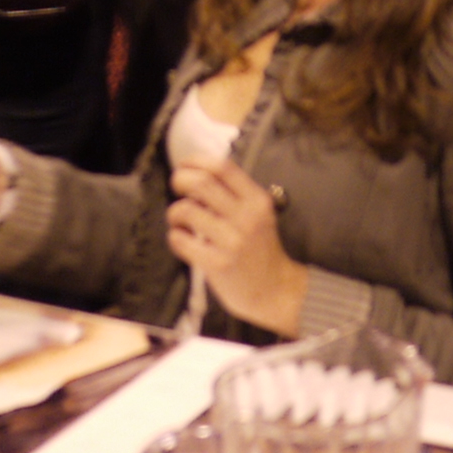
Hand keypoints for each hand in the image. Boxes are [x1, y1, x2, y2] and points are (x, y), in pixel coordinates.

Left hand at [166, 156, 305, 335]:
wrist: (277, 291)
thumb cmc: (261, 251)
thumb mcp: (259, 216)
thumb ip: (234, 197)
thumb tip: (197, 177)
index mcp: (257, 201)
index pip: (223, 167)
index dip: (197, 161)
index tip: (185, 165)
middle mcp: (246, 218)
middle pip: (202, 183)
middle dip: (180, 179)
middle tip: (176, 187)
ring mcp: (232, 242)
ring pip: (187, 210)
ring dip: (175, 212)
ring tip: (180, 221)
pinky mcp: (218, 264)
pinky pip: (182, 241)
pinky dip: (175, 236)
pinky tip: (183, 240)